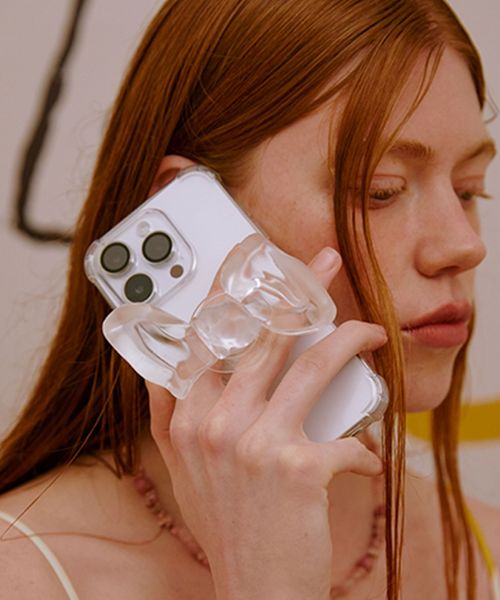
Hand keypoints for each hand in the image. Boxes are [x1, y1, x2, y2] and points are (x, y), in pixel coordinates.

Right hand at [148, 247, 385, 599]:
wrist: (254, 587)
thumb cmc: (227, 524)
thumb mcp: (182, 467)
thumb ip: (166, 415)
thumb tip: (163, 370)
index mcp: (187, 418)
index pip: (208, 337)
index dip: (232, 292)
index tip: (252, 259)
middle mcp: (216, 424)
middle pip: (264, 337)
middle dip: (301, 290)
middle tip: (327, 263)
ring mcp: (256, 444)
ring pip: (312, 366)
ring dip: (349, 342)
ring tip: (370, 334)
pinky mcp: (299, 469)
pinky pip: (346, 438)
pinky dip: (362, 444)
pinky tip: (364, 454)